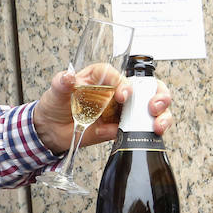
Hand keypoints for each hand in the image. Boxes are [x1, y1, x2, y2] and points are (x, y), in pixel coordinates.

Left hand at [33, 70, 174, 154]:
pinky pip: (141, 130)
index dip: (125, 83)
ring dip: (162, 116)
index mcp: (101, 78)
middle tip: (153, 107)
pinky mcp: (122, 128)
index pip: (119, 75)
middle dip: (159, 96)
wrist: (50, 131)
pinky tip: (141, 136)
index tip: (123, 94)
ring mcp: (122, 111)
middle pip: (147, 88)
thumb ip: (61, 83)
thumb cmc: (55, 105)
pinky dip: (147, 134)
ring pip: (151, 110)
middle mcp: (116, 92)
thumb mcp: (55, 91)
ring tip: (158, 125)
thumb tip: (67, 77)